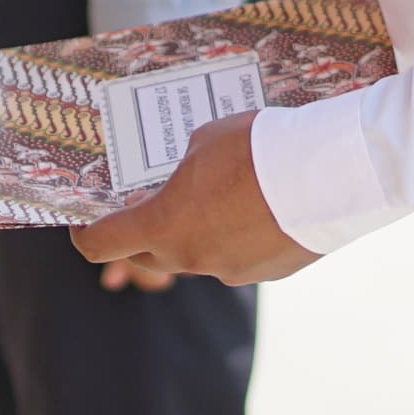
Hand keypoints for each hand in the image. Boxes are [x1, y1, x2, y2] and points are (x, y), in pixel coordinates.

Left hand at [72, 112, 315, 291]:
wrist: (329, 174)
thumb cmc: (258, 149)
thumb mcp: (204, 141)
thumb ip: (183, 168)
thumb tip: (188, 177)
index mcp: (162, 226)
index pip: (101, 245)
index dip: (85, 235)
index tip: (84, 223)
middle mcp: (190, 258)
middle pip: (147, 255)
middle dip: (141, 233)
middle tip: (152, 204)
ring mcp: (230, 271)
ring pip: (198, 256)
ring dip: (197, 232)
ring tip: (221, 197)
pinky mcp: (267, 274)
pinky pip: (239, 257)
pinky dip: (239, 238)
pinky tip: (261, 208)